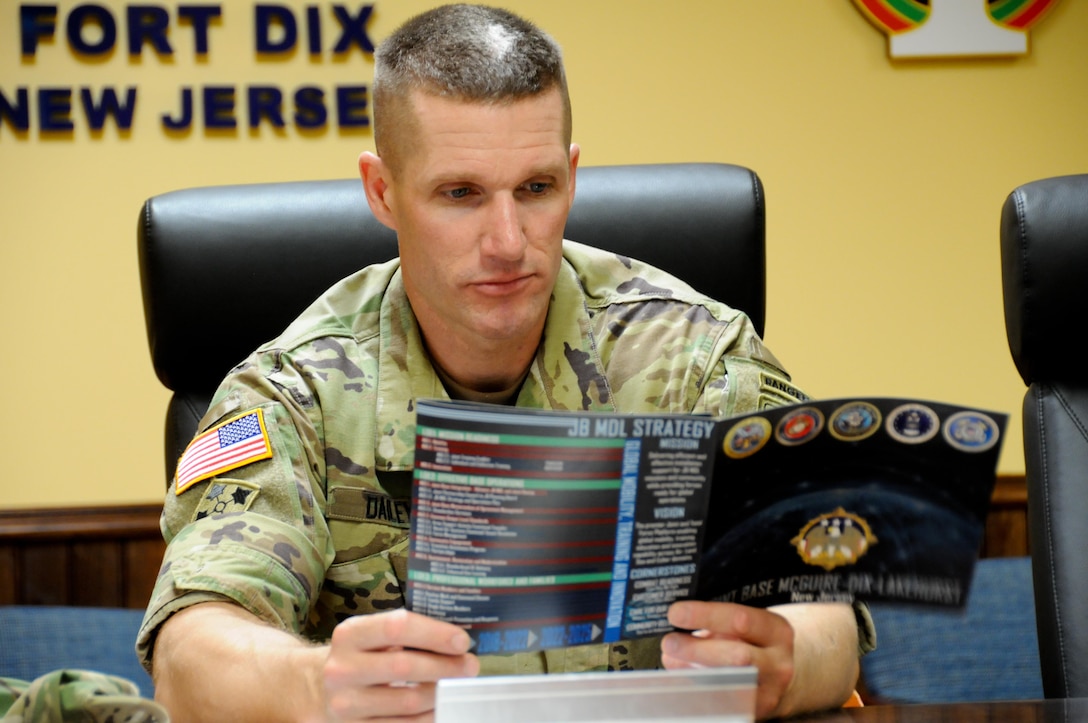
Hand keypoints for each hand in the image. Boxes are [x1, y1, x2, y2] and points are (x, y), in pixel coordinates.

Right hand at [324, 608, 479, 721]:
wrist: (315, 689)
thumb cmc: (359, 655)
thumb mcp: (369, 635)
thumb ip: (405, 633)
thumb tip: (458, 641)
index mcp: (350, 634)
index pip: (397, 626)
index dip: (434, 633)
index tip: (462, 640)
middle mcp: (343, 669)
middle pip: (405, 666)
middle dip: (446, 666)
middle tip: (471, 666)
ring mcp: (346, 704)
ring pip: (408, 702)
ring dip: (441, 694)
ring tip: (458, 688)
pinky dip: (428, 718)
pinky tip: (440, 708)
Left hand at [662, 600, 794, 719]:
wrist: (776, 674)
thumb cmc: (753, 642)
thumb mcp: (744, 625)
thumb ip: (715, 622)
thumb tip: (675, 620)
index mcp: (776, 630)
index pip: (739, 620)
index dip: (704, 616)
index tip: (676, 613)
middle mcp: (778, 662)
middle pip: (738, 657)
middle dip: (697, 649)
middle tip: (669, 642)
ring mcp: (771, 691)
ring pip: (730, 683)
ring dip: (694, 671)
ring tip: (672, 659)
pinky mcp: (757, 710)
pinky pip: (724, 702)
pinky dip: (699, 690)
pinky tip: (683, 679)